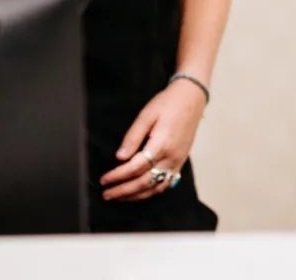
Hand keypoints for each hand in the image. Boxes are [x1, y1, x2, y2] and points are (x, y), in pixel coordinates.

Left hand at [99, 79, 207, 201]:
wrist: (191, 98)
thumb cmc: (168, 103)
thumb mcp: (146, 115)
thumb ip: (133, 137)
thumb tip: (120, 157)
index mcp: (161, 145)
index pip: (135, 168)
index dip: (117, 176)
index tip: (104, 180)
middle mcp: (171, 157)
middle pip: (144, 182)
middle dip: (124, 191)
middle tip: (107, 194)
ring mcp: (178, 162)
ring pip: (156, 187)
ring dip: (136, 195)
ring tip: (120, 197)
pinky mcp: (181, 161)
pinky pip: (166, 183)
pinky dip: (151, 191)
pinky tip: (141, 192)